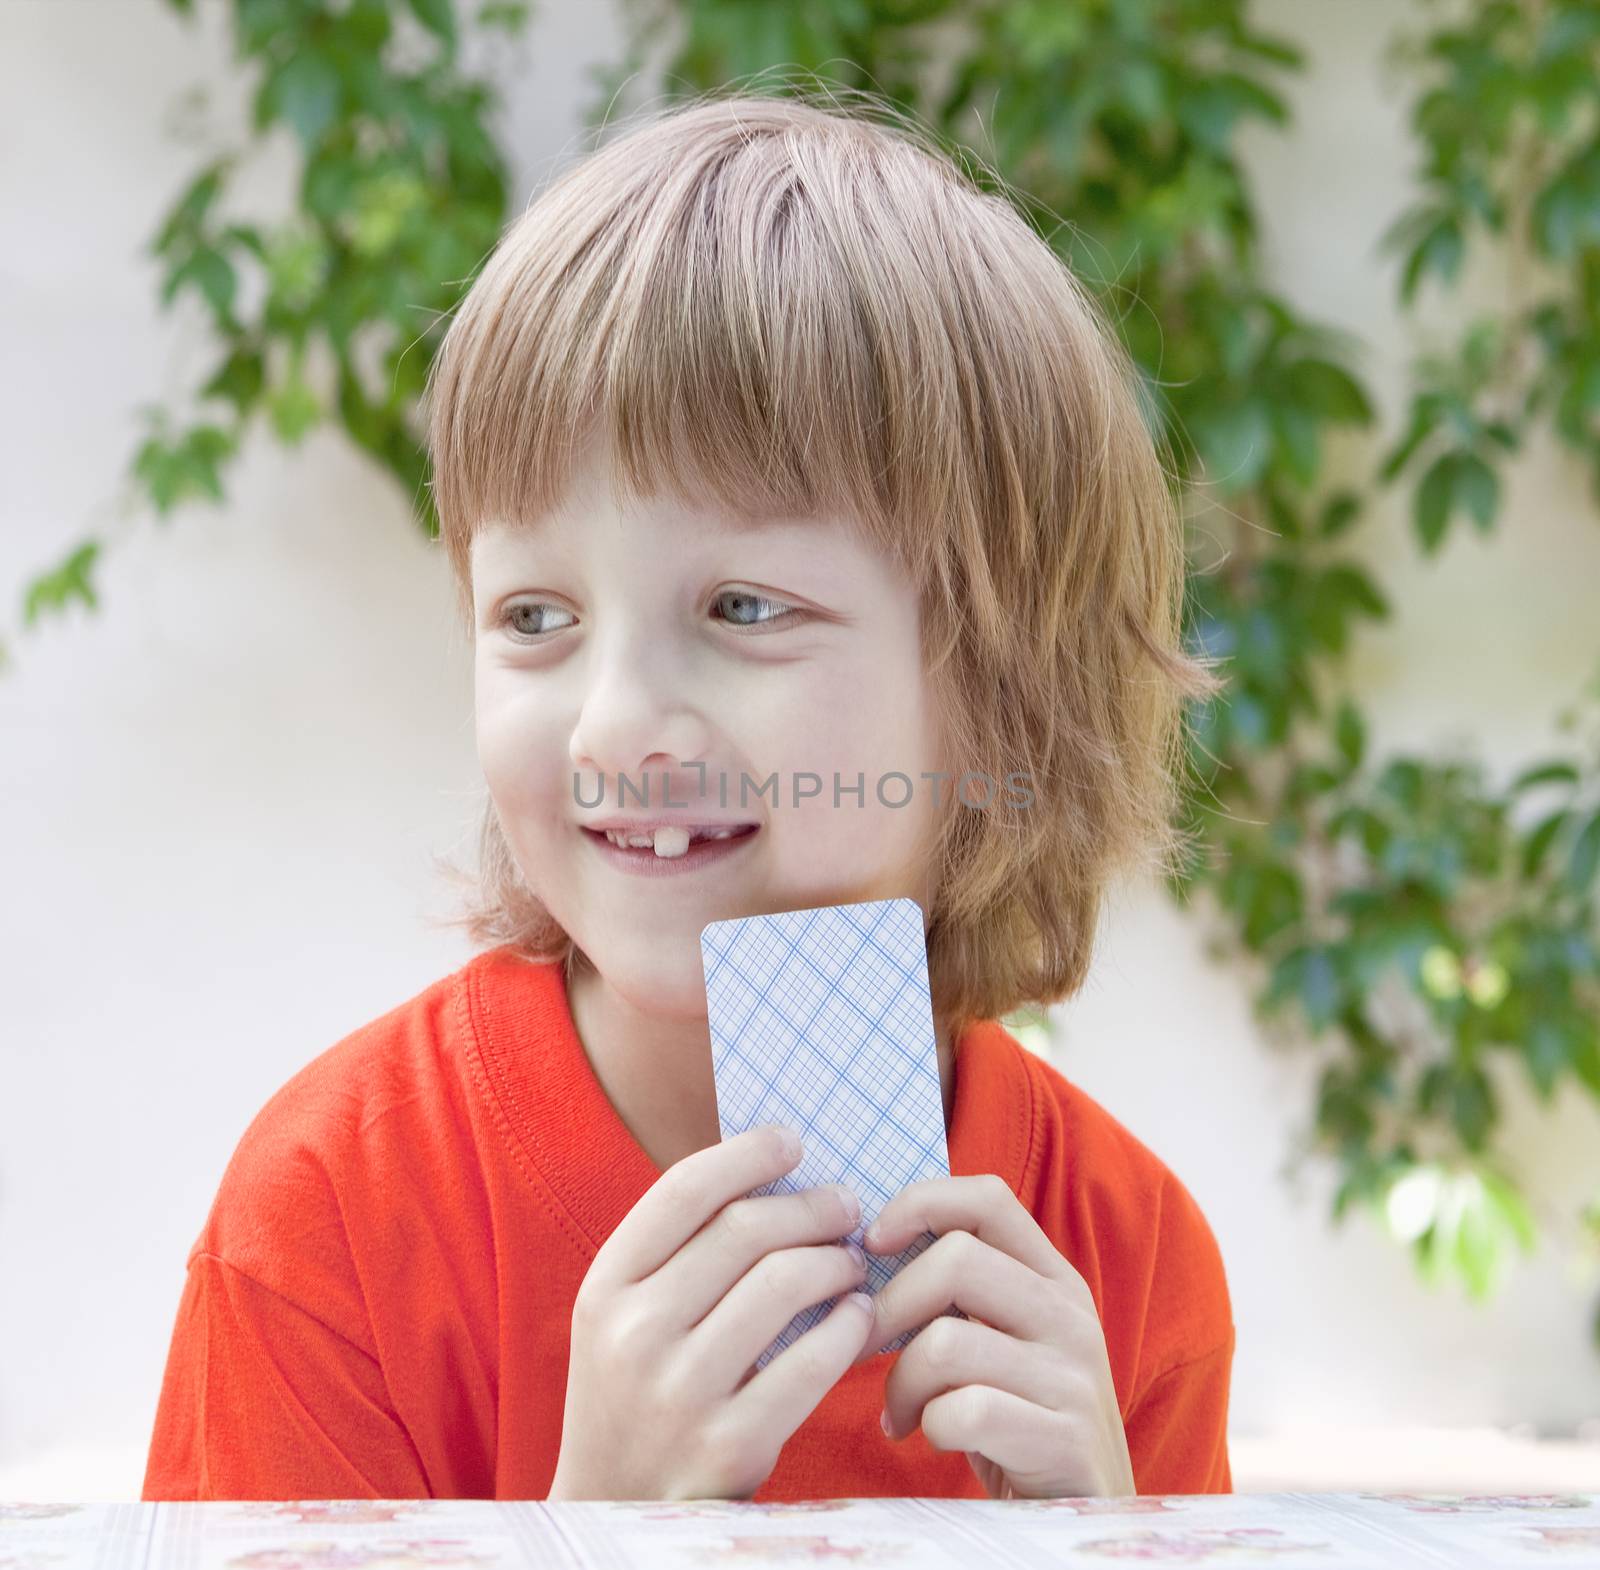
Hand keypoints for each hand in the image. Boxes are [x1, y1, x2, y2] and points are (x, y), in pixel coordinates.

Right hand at [549, 1125, 875, 1500]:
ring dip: (835, 1259)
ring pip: (785, 1283)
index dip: (748, 1153)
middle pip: (746, 1229)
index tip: (793, 1141)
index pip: (686, 1190)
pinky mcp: (730, 1445)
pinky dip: (848, 1326)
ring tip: (851, 1260)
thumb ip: (680, 1250)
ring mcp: (680, 1392)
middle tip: (845, 1205)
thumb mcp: (626, 1315)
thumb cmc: (637, 1390)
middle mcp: (634, 1333)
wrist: (613, 1511)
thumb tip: (770, 1171)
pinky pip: (812, 1361)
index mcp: (605, 1287)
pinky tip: (857, 1316)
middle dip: (811, 1207)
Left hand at [853, 1173, 1135, 1499]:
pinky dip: (929, 1425)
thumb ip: (961, 1290)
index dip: (919, 1204)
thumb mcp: (1005, 1339)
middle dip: (890, 1307)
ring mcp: (1072, 1378)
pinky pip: (964, 1410)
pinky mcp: (1062, 1440)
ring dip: (901, 1382)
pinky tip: (931, 1438)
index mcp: (1054, 1279)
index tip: (873, 1243)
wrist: (1084, 1513)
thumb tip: (867, 1245)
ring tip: (900, 1411)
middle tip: (866, 1349)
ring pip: (945, 1341)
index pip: (987, 1198)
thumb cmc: (1019, 1417)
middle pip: (956, 1260)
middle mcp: (1070, 1316)